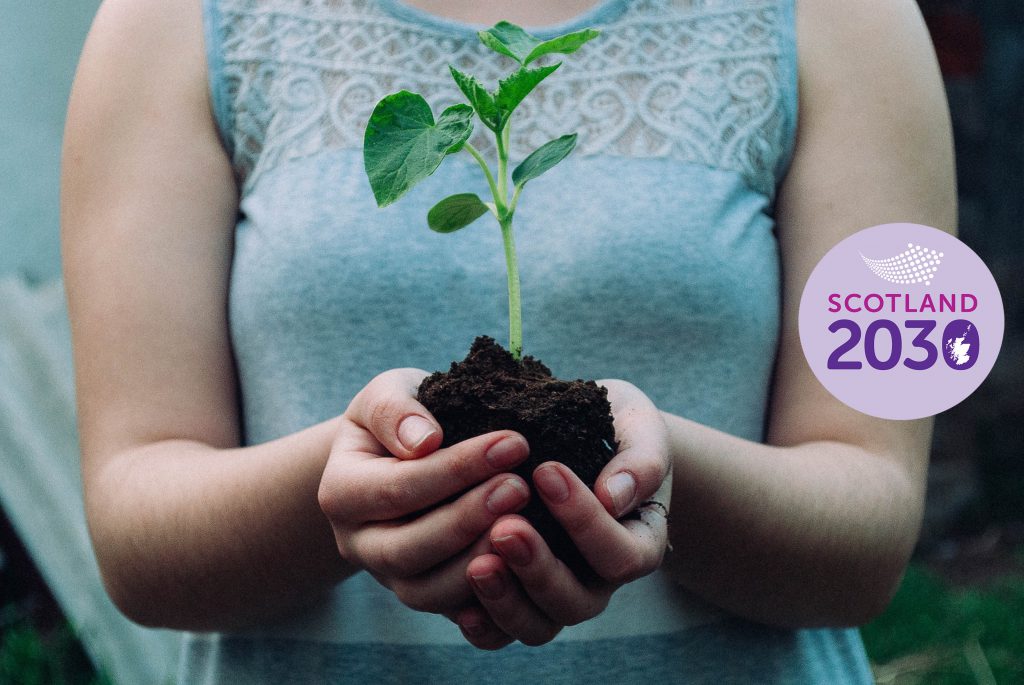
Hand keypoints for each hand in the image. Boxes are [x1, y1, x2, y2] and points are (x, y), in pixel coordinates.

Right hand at [317, 368, 532, 615]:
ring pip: (428, 592)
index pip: (398, 488)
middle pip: (408, 549)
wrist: (399, 455)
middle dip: (468, 519)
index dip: (456, 469)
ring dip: (480, 560)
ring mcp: (389, 578)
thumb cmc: (401, 417)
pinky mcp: (425, 596)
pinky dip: (489, 598)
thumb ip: (395, 410)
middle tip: (521, 486)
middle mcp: (357, 544)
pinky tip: (526, 564)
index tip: (513, 443)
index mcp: (341, 492)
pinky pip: (454, 613)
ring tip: (528, 524)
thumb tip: (424, 440)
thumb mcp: (387, 393)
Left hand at [456, 379, 671, 648]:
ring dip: (506, 600)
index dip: (585, 521)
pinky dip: (483, 624)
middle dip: (538, 567)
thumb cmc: (618, 429)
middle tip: (505, 526)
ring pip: (537, 626)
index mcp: (639, 544)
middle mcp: (599, 581)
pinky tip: (460, 604)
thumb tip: (613, 496)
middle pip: (576, 602)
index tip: (546, 471)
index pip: (620, 555)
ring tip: (478, 564)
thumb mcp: (639, 430)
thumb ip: (640, 461)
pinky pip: (501, 634)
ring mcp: (557, 595)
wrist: (587, 436)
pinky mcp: (518, 599)